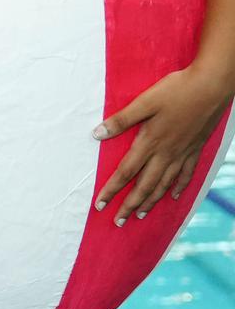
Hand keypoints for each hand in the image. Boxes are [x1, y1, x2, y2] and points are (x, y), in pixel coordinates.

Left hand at [93, 63, 233, 223]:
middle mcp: (167, 153)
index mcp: (150, 142)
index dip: (111, 190)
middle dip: (129, 205)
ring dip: (151, 201)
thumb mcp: (144, 102)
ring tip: (141, 215)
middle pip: (144, 185)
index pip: (125, 172)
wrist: (212, 86)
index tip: (100, 205)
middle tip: (118, 221)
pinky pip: (186, 174)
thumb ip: (121, 120)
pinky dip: (179, 187)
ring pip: (165, 184)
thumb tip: (96, 134)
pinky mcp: (196, 149)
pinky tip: (175, 196)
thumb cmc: (176, 90)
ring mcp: (183, 153)